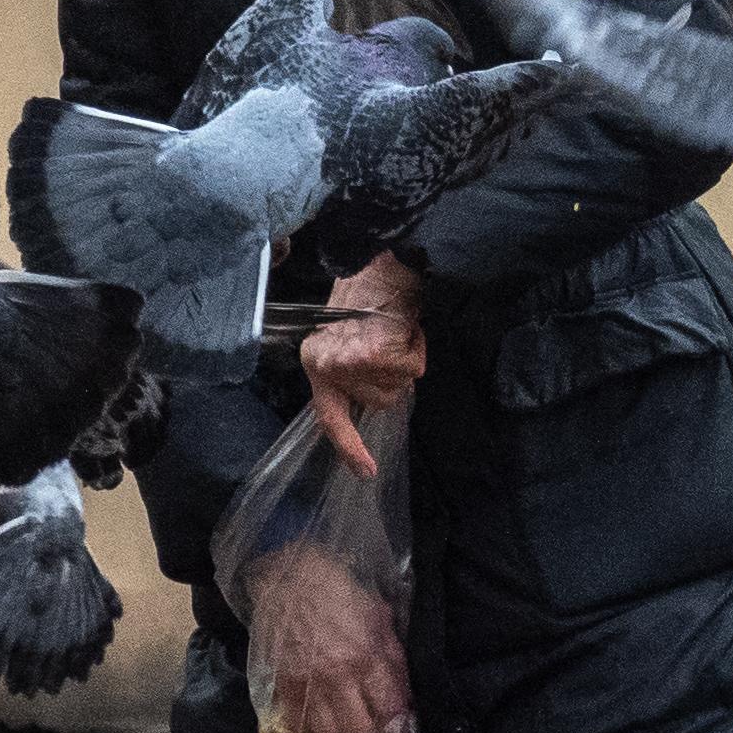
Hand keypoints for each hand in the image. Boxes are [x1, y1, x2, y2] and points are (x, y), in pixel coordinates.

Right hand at [247, 542, 411, 732]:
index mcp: (369, 658)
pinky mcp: (282, 685)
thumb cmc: (340, 593)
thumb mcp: (381, 620)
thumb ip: (394, 661)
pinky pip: (297, 729)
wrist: (290, 575)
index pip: (391, 714)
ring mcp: (307, 685)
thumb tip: (403, 699)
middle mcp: (339, 678)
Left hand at [305, 252, 425, 476]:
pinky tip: (406, 329)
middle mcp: (326, 366)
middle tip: (393, 343)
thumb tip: (382, 392)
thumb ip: (356, 369)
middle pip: (377, 402)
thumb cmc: (370, 292)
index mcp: (316, 362)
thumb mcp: (349, 335)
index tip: (366, 472)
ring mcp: (348, 363)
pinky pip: (410, 371)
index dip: (349, 447)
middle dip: (393, 378)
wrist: (381, 261)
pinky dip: (416, 351)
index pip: (330, 417)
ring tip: (397, 332)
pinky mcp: (372, 357)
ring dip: (405, 363)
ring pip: (396, 388)